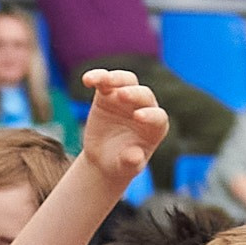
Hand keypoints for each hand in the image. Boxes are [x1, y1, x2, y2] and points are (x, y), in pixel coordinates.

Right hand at [76, 68, 168, 184]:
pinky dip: (97, 77)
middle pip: (144, 94)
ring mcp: (126, 98)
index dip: (150, 115)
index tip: (137, 117)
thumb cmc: (120, 163)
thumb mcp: (125, 167)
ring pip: (127, 81)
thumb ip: (131, 162)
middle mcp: (144, 107)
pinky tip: (87, 80)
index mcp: (155, 126)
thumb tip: (134, 157)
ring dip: (116, 78)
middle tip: (122, 95)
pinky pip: (105, 81)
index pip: (158, 116)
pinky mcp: (108, 94)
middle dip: (134, 94)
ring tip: (102, 81)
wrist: (103, 157)